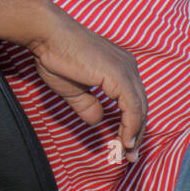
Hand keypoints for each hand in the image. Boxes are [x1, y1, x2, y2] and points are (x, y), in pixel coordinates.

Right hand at [26, 3, 148, 162]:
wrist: (48, 35)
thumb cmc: (57, 56)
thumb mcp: (75, 90)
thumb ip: (89, 106)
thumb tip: (98, 122)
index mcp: (121, 68)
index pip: (134, 101)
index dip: (132, 125)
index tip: (126, 145)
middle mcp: (129, 67)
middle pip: (141, 106)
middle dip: (137, 133)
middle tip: (131, 155)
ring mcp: (126, 69)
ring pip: (139, 108)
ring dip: (135, 133)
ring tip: (128, 153)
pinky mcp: (118, 75)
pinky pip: (131, 106)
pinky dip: (130, 126)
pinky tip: (125, 140)